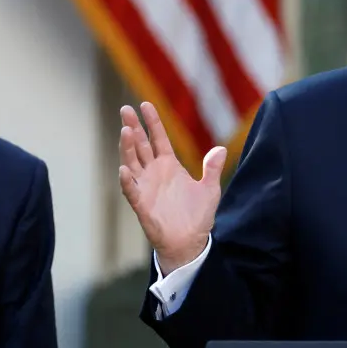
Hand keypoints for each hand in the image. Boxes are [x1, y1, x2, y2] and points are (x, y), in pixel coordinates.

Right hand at [118, 102, 225, 274]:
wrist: (190, 242)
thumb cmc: (198, 216)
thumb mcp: (210, 189)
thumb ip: (213, 169)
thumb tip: (221, 150)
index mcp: (169, 166)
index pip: (158, 138)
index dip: (152, 122)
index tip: (145, 104)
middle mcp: (154, 173)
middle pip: (140, 145)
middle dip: (133, 127)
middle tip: (125, 109)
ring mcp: (146, 187)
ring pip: (132, 162)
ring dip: (128, 148)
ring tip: (126, 131)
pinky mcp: (142, 205)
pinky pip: (132, 191)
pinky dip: (127, 181)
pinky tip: (125, 169)